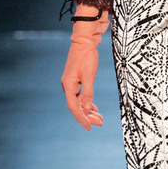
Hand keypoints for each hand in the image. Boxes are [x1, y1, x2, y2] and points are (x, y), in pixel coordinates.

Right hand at [61, 12, 108, 128]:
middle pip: (77, 106)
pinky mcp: (76, 79)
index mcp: (68, 85)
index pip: (74, 107)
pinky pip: (81, 95)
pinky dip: (88, 102)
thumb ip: (88, 92)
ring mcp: (71, 83)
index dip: (82, 118)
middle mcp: (68, 85)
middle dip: (88, 116)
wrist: (84, 41)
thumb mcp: (89, 75)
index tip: (89, 127)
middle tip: (100, 124)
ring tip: (100, 118)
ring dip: (89, 110)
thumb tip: (88, 108)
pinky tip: (94, 108)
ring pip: (80, 101)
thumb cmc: (87, 56)